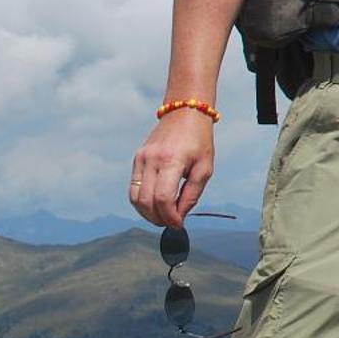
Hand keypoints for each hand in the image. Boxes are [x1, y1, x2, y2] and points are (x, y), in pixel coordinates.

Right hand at [129, 110, 216, 228]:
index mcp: (172, 160)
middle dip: (158, 218)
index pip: (163, 198)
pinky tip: (155, 204)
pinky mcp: (137, 159)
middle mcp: (152, 160)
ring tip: (163, 216)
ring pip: (135, 198)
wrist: (185, 113)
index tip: (179, 224)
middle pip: (146, 202)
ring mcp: (141, 159)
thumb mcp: (204, 168)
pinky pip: (134, 187)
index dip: (169, 217)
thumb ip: (192, 194)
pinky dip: (142, 201)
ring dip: (147, 213)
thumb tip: (180, 217)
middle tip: (171, 223)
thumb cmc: (199, 141)